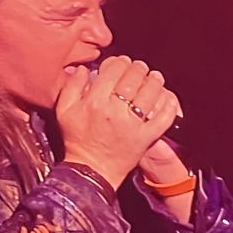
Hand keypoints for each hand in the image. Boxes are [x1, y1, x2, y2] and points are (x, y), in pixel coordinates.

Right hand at [56, 56, 180, 189]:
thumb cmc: (77, 141)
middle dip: (138, 68)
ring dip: (155, 81)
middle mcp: (114, 111)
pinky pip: (163, 117)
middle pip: (134, 77)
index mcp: (95, 102)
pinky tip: (167, 97)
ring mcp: (132, 125)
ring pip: (150, 93)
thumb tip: (84, 69)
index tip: (121, 63)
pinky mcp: (145, 138)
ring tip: (154, 78)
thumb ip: (72, 86)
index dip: (119, 62)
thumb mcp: (64, 111)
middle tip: (139, 68)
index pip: (113, 70)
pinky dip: (169, 105)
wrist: (91, 171)